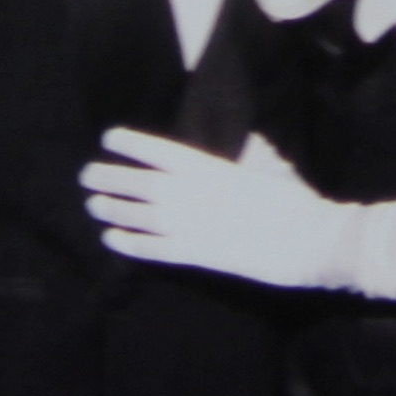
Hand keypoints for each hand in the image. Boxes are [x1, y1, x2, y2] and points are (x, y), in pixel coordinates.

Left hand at [80, 128, 352, 288]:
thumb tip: (248, 140)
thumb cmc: (293, 199)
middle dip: (108, 177)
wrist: (309, 239)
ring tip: (92, 204)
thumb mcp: (268, 165)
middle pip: (136, 183)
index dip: (129, 143)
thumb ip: (248, 153)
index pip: (155, 150)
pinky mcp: (196, 256)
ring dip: (112, 208)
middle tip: (86, 175)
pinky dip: (129, 243)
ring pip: (137, 215)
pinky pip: (152, 249)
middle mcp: (189, 194)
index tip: (109, 138)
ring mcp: (189, 226)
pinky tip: (111, 239)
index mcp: (206, 167)